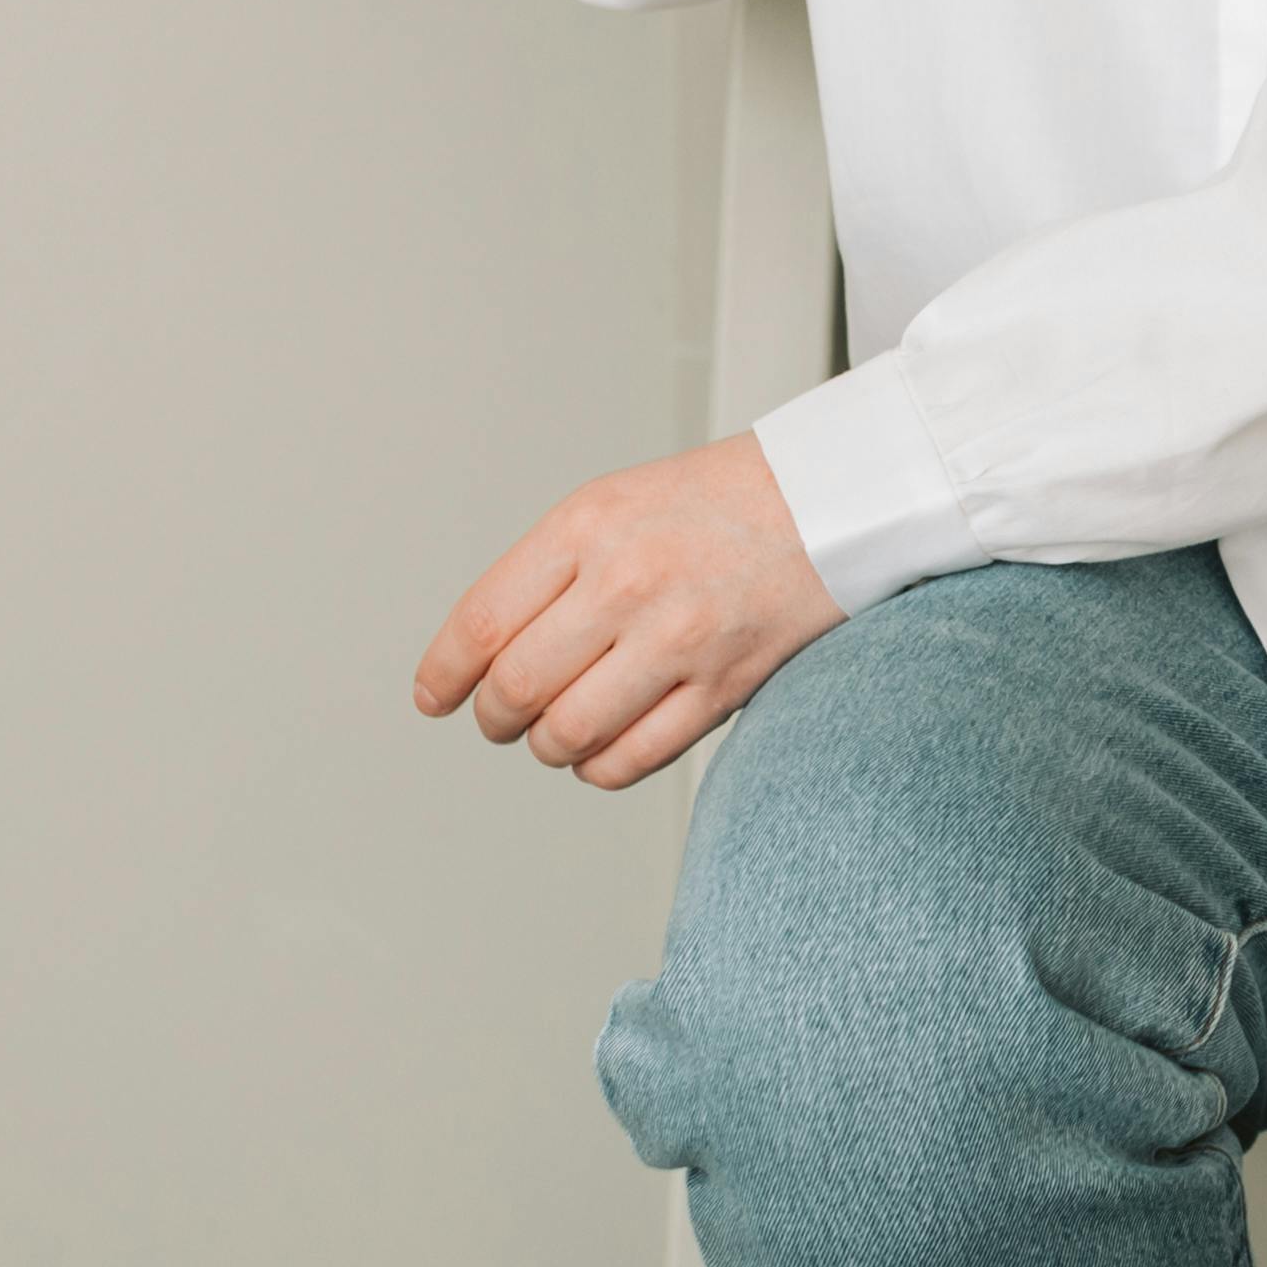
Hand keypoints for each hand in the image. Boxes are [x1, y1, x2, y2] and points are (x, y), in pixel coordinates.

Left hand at [415, 432, 844, 788]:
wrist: (831, 499)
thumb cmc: (716, 503)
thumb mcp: (613, 503)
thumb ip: (546, 573)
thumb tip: (480, 659)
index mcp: (589, 526)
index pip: (483, 622)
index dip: (445, 674)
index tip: (435, 698)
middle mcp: (628, 581)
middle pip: (516, 687)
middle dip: (496, 716)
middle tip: (502, 715)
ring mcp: (679, 638)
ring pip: (566, 734)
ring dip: (547, 745)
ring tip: (557, 730)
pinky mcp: (725, 685)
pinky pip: (631, 759)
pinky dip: (600, 768)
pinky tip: (604, 746)